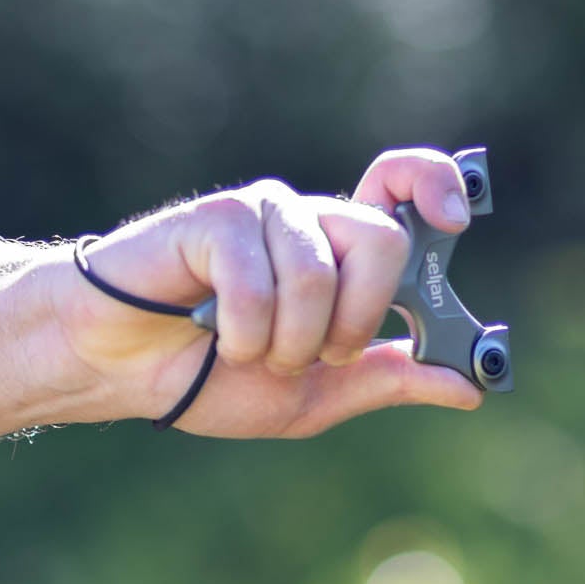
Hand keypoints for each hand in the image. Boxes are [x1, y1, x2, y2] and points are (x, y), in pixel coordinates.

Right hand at [53, 148, 483, 437]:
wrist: (115, 371)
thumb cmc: (203, 378)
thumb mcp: (310, 395)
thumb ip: (384, 381)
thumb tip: (469, 388)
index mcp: (336, 255)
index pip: (402, 187)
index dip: (436, 188)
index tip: (455, 223)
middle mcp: (305, 224)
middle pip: (383, 237)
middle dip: (357, 318)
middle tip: (318, 353)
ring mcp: (260, 216)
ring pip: (320, 272)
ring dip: (288, 341)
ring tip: (247, 354)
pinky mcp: (214, 220)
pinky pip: (258, 280)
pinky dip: (242, 332)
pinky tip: (211, 337)